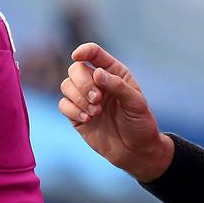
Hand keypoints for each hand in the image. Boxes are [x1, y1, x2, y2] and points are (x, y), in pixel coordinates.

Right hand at [59, 43, 173, 180]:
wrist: (135, 151)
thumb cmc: (140, 124)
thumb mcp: (135, 103)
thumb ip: (118, 86)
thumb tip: (96, 73)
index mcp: (114, 73)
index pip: (94, 54)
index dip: (84, 51)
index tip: (77, 56)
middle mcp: (97, 83)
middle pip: (75, 69)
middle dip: (83, 83)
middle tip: (97, 99)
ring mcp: (85, 99)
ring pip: (66, 86)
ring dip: (78, 98)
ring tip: (95, 112)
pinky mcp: (76, 115)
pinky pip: (63, 104)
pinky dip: (72, 110)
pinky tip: (88, 119)